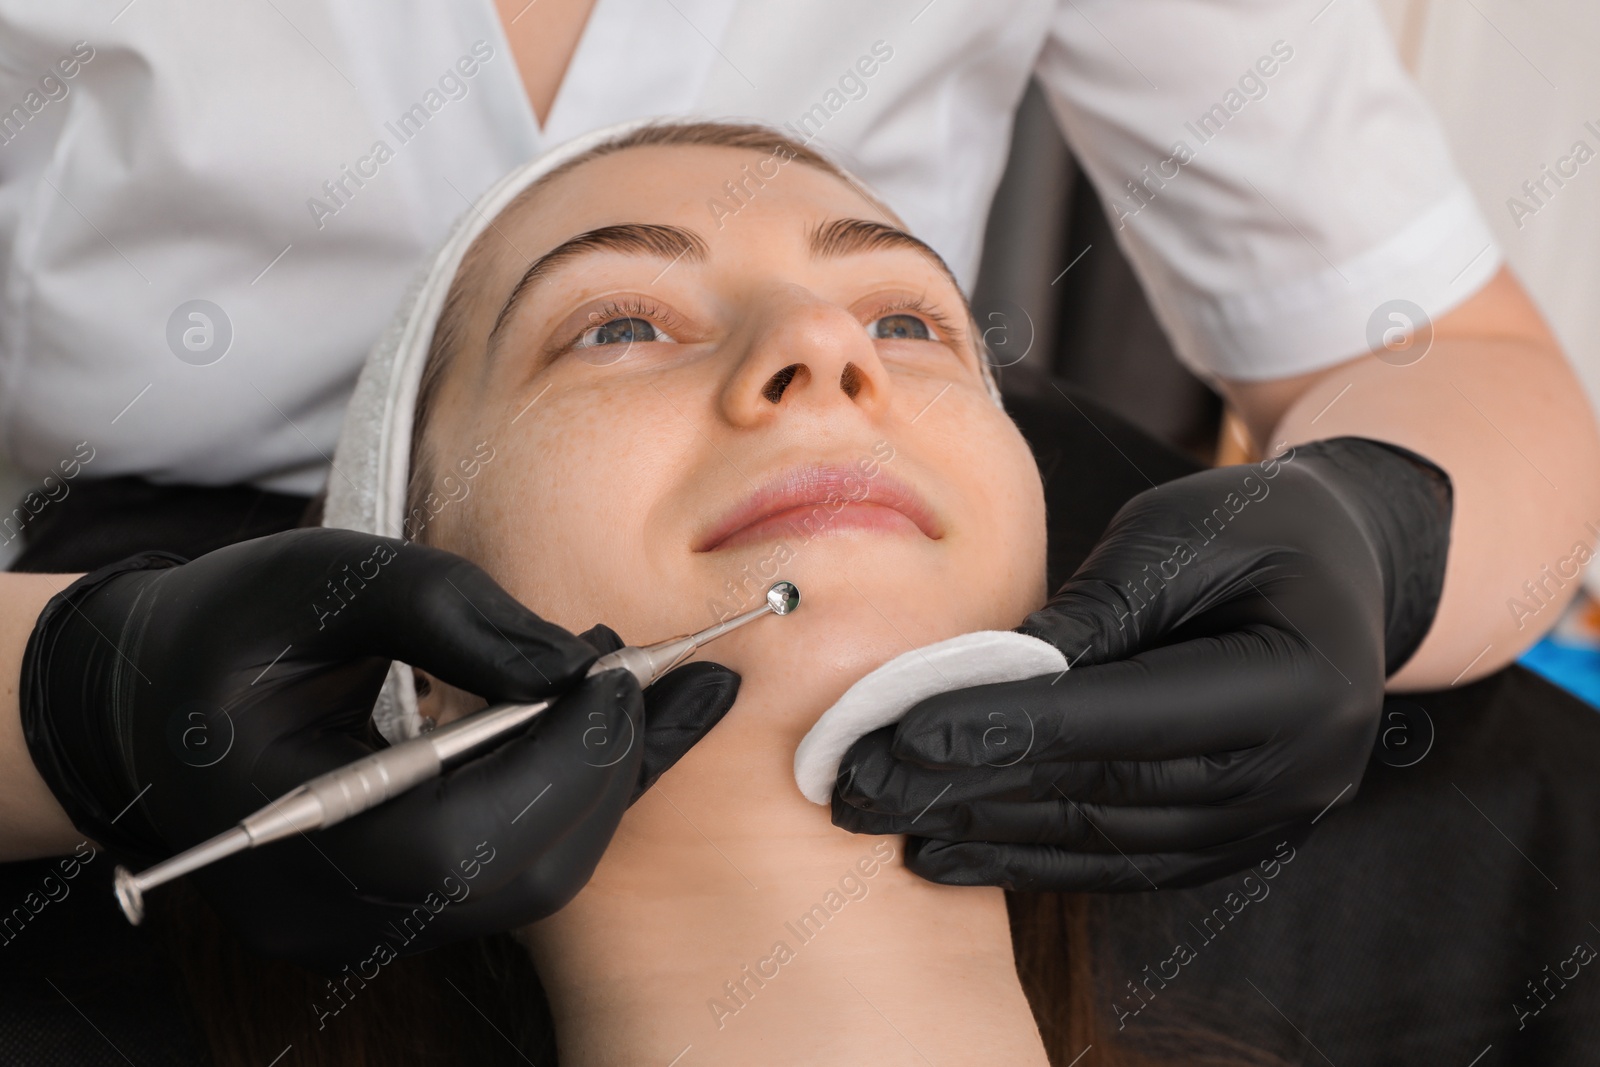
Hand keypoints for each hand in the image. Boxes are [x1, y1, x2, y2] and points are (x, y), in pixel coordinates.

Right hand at [20, 528, 738, 967]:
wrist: (147, 694)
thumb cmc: (225, 626)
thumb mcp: (326, 579)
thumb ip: (451, 615)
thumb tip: (576, 666)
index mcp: (276, 826)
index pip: (450, 845)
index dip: (557, 768)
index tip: (622, 678)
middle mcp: (320, 907)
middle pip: (510, 879)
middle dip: (602, 773)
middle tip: (659, 676)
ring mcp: (359, 922)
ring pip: (526, 881)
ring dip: (600, 782)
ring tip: (644, 687)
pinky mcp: (395, 905)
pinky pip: (511, 867)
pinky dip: (573, 796)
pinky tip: (622, 728)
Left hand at [833, 438, 1451, 890]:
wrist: (1344, 576)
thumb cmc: (1258, 529)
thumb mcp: (1181, 530)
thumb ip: (1097, 608)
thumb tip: (989, 676)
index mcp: (1296, 682)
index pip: (1121, 716)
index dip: (1006, 729)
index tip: (901, 732)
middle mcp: (1294, 777)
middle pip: (1102, 791)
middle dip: (967, 788)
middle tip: (857, 783)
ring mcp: (1268, 823)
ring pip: (1101, 840)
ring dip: (983, 832)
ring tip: (882, 816)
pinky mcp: (1232, 843)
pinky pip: (1118, 861)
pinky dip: (1028, 857)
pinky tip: (948, 850)